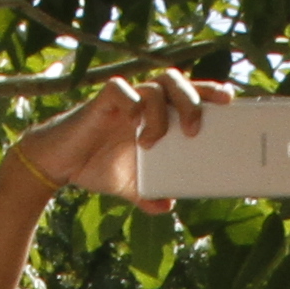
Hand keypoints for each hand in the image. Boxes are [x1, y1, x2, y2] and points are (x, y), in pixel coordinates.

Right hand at [3, 69, 221, 205]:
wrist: (59, 165)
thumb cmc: (95, 166)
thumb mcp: (129, 186)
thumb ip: (149, 194)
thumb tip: (168, 206)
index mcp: (155, 116)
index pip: (187, 95)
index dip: (208, 92)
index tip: (230, 101)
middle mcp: (142, 102)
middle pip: (176, 82)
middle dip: (193, 99)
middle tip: (194, 129)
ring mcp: (124, 100)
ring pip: (154, 85)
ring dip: (162, 111)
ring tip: (155, 140)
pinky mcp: (102, 101)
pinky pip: (122, 90)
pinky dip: (133, 105)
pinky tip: (134, 125)